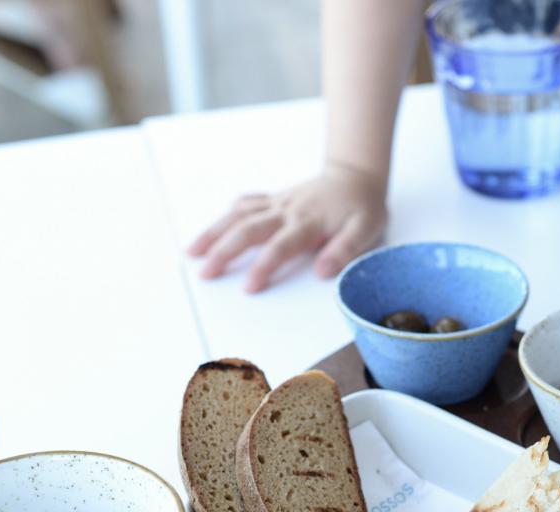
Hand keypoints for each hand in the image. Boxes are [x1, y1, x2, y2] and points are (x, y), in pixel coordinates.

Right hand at [187, 164, 387, 292]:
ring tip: (192, 253)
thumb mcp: (367, 229)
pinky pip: (246, 204)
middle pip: (248, 230)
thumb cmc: (362, 207)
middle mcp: (287, 211)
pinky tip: (213, 230)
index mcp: (308, 222)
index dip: (264, 267)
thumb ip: (345, 249)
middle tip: (206, 274)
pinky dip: (227, 215)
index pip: (280, 247)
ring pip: (238, 215)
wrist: (356, 176)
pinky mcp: (274, 199)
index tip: (248, 288)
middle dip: (224, 252)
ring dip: (213, 232)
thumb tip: (322, 272)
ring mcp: (277, 203)